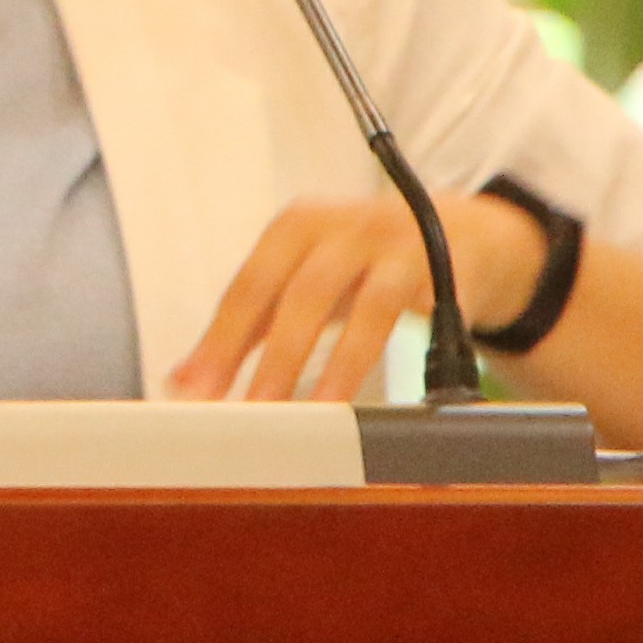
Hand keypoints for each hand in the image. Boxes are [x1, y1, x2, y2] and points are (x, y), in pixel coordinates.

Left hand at [171, 185, 545, 402]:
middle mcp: (346, 227)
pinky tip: (402, 394)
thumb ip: (247, 324)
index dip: (222, 343)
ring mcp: (402, 246)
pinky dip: (416, 358)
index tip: (195, 394)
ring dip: (342, 365)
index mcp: (297, 227)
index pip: (249, 287)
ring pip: (371, 307)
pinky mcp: (450, 272)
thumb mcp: (302, 276)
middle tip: (252, 414)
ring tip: (321, 415)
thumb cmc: (361, 263)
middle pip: (303, 293)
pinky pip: (432, 320)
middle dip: (276, 359)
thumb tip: (184, 379)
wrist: (458, 230)